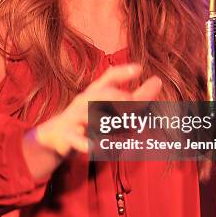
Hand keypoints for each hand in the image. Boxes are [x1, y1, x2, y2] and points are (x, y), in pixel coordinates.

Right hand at [35, 64, 161, 157]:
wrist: (57, 134)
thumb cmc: (91, 116)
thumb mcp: (111, 106)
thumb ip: (136, 97)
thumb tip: (158, 81)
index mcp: (97, 91)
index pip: (109, 77)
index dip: (123, 72)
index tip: (139, 68)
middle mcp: (85, 100)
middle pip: (101, 94)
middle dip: (117, 97)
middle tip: (132, 103)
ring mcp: (75, 117)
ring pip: (89, 115)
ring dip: (104, 120)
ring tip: (119, 126)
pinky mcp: (68, 135)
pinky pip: (76, 139)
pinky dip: (85, 143)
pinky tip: (94, 147)